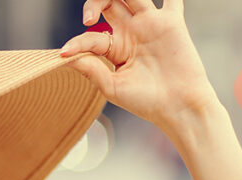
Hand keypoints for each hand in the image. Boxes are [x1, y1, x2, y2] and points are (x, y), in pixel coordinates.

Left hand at [59, 0, 220, 132]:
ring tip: (108, 0)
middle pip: (109, 1)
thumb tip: (64, 57)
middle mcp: (132, 31)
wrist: (178, 107)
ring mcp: (151, 24)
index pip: (91, 35)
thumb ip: (90, 69)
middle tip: (89, 18)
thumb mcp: (112, 87)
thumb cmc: (146, 102)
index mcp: (115, 47)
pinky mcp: (171, 22)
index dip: (77, 42)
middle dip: (95, 2)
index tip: (65, 52)